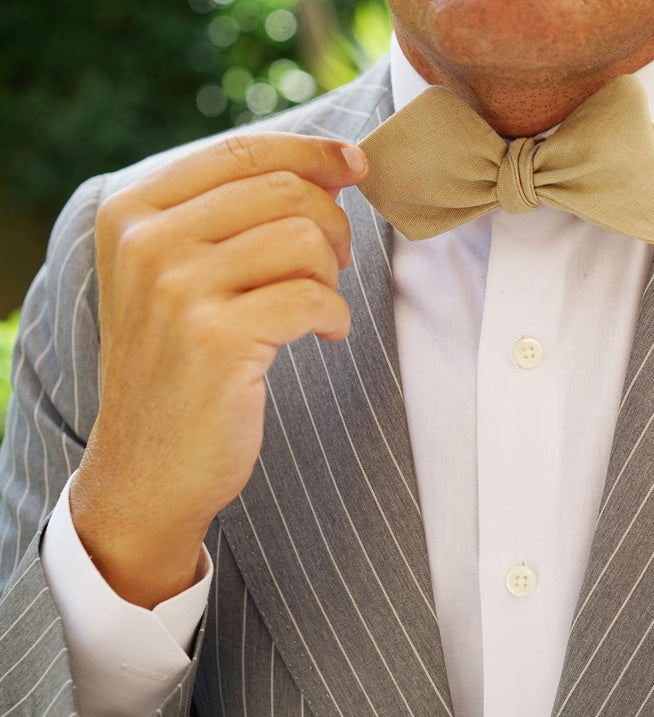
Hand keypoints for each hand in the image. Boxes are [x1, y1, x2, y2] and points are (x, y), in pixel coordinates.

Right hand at [69, 133, 368, 607]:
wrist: (148, 466)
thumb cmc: (182, 363)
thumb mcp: (180, 274)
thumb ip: (233, 213)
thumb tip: (335, 163)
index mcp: (133, 211)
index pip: (242, 150)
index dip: (313, 151)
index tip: (356, 165)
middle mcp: (147, 241)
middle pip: (284, 189)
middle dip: (332, 224)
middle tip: (336, 263)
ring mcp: (177, 290)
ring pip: (304, 238)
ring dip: (332, 274)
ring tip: (319, 305)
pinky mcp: (215, 340)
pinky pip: (312, 297)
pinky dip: (334, 316)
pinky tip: (324, 333)